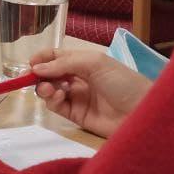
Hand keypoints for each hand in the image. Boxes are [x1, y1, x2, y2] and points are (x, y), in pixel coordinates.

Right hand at [30, 49, 150, 137]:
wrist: (143, 112)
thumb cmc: (123, 82)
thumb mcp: (95, 63)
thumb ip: (64, 63)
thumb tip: (36, 68)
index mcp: (85, 63)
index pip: (57, 57)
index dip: (42, 58)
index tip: (30, 62)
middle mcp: (79, 79)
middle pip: (50, 74)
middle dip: (40, 74)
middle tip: (33, 77)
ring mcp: (78, 98)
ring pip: (50, 90)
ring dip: (44, 86)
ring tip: (50, 88)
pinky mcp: (77, 116)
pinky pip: (57, 106)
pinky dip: (52, 99)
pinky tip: (59, 95)